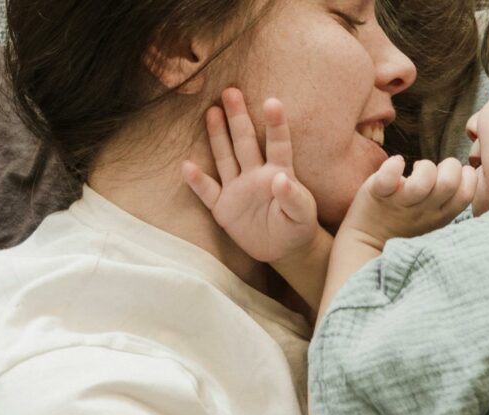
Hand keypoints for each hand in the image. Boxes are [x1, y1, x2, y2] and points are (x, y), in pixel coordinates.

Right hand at [183, 88, 321, 263]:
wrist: (283, 249)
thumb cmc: (298, 226)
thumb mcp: (302, 215)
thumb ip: (293, 198)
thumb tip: (280, 179)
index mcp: (278, 172)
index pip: (278, 145)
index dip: (276, 124)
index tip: (272, 102)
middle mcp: (255, 174)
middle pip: (245, 142)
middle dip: (237, 118)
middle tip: (231, 91)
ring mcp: (237, 188)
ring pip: (225, 157)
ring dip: (217, 136)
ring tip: (211, 111)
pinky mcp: (222, 207)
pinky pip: (207, 192)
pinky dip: (197, 181)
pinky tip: (187, 166)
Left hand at [342, 155, 476, 244]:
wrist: (367, 241)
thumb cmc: (404, 220)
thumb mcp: (433, 216)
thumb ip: (447, 198)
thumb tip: (462, 170)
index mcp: (441, 215)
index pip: (467, 193)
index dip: (467, 176)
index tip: (455, 174)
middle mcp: (424, 211)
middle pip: (449, 183)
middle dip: (449, 166)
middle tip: (435, 171)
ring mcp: (401, 203)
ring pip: (422, 181)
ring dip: (423, 167)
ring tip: (415, 169)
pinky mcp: (378, 194)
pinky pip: (388, 177)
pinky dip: (393, 165)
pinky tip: (396, 163)